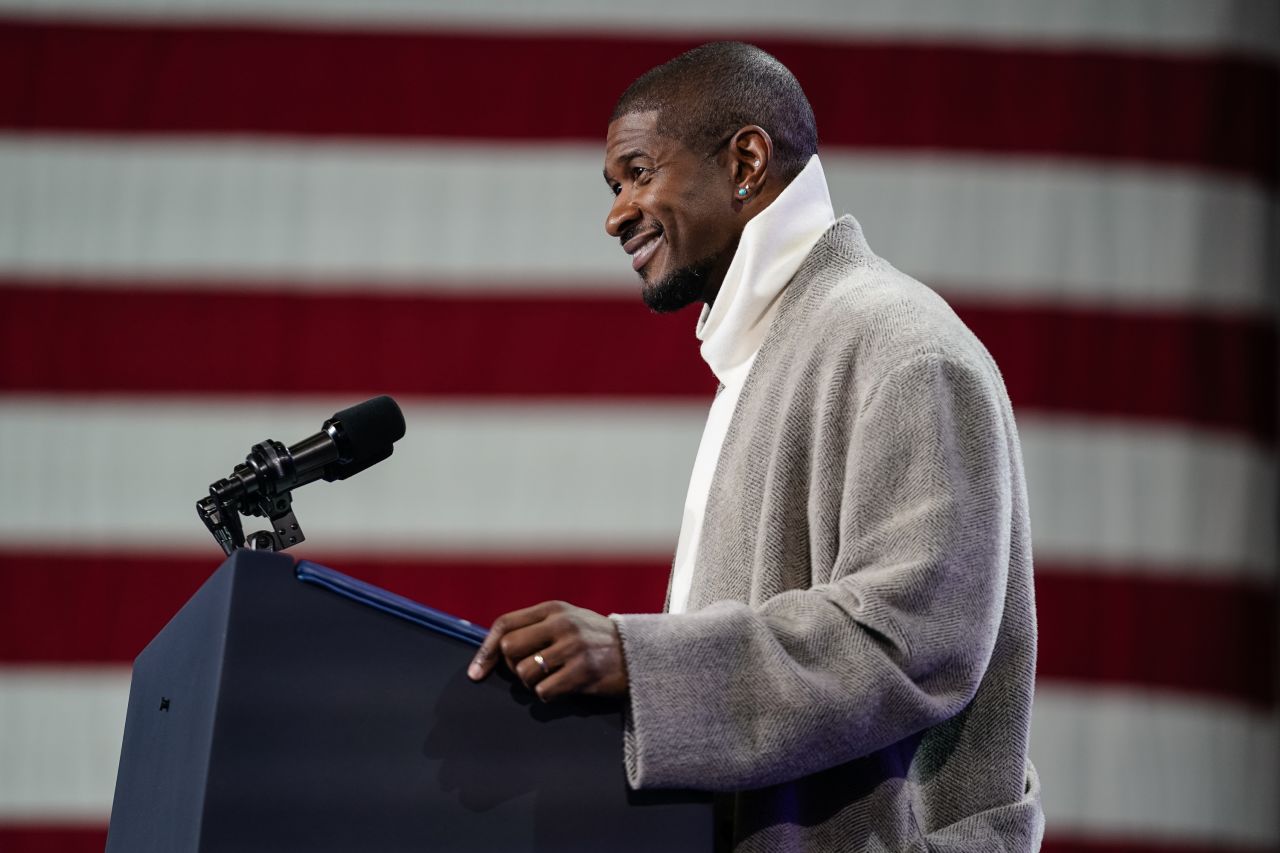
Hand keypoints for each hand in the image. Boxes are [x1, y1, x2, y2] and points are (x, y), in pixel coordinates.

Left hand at [467, 601, 628, 700]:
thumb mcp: (568, 620)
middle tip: (529, 671)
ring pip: (524, 673)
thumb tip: (494, 649)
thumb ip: (536, 627)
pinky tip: (564, 689)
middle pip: (509, 650)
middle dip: (512, 667)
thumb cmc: (595, 640)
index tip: (476, 672)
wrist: (637, 655)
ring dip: (533, 683)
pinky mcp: (583, 672)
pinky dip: (548, 695)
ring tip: (553, 678)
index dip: (485, 650)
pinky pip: (544, 692)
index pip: (505, 624)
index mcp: (554, 609)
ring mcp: (573, 648)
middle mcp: (562, 624)